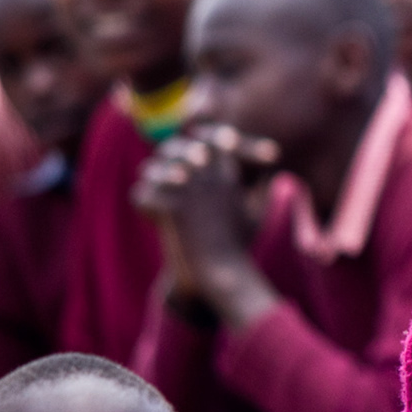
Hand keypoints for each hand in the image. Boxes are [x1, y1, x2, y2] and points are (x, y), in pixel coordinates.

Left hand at [134, 124, 278, 303]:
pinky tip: (151, 217)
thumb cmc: (241, 246)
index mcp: (228, 173)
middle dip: (166, 157)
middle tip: (160, 171)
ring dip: (151, 181)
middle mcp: (209, 175)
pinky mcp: (172, 208)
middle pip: (176, 148)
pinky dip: (143, 205)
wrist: (226, 273)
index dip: (202, 137)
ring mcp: (190, 189)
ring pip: (153, 169)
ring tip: (153, 192)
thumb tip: (269, 176)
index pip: (213, 138)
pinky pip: (142, 196)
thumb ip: (261, 191)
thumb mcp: (256, 214)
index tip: (196, 150)